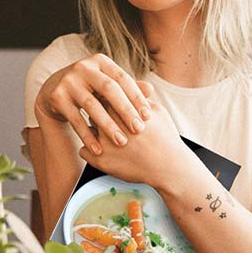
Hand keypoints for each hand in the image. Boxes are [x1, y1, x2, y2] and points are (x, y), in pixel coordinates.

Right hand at [35, 54, 151, 155]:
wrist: (54, 90)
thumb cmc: (90, 88)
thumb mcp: (107, 84)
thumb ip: (127, 87)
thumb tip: (151, 89)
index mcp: (100, 61)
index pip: (122, 78)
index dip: (136, 97)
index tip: (148, 116)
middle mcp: (83, 67)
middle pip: (109, 89)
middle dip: (125, 110)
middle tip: (138, 129)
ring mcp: (68, 81)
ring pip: (92, 105)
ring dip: (108, 126)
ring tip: (121, 142)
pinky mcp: (57, 97)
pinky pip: (75, 119)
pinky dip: (88, 135)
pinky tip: (98, 149)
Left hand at [78, 93, 195, 190]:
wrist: (168, 167)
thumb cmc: (165, 137)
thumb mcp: (156, 111)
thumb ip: (139, 97)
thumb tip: (129, 85)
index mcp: (120, 108)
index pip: (101, 96)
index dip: (105, 100)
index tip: (109, 105)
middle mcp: (107, 123)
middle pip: (91, 111)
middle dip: (97, 114)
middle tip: (105, 120)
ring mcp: (102, 142)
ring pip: (85, 131)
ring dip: (91, 132)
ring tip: (105, 137)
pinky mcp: (99, 160)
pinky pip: (83, 151)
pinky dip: (91, 151)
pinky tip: (102, 152)